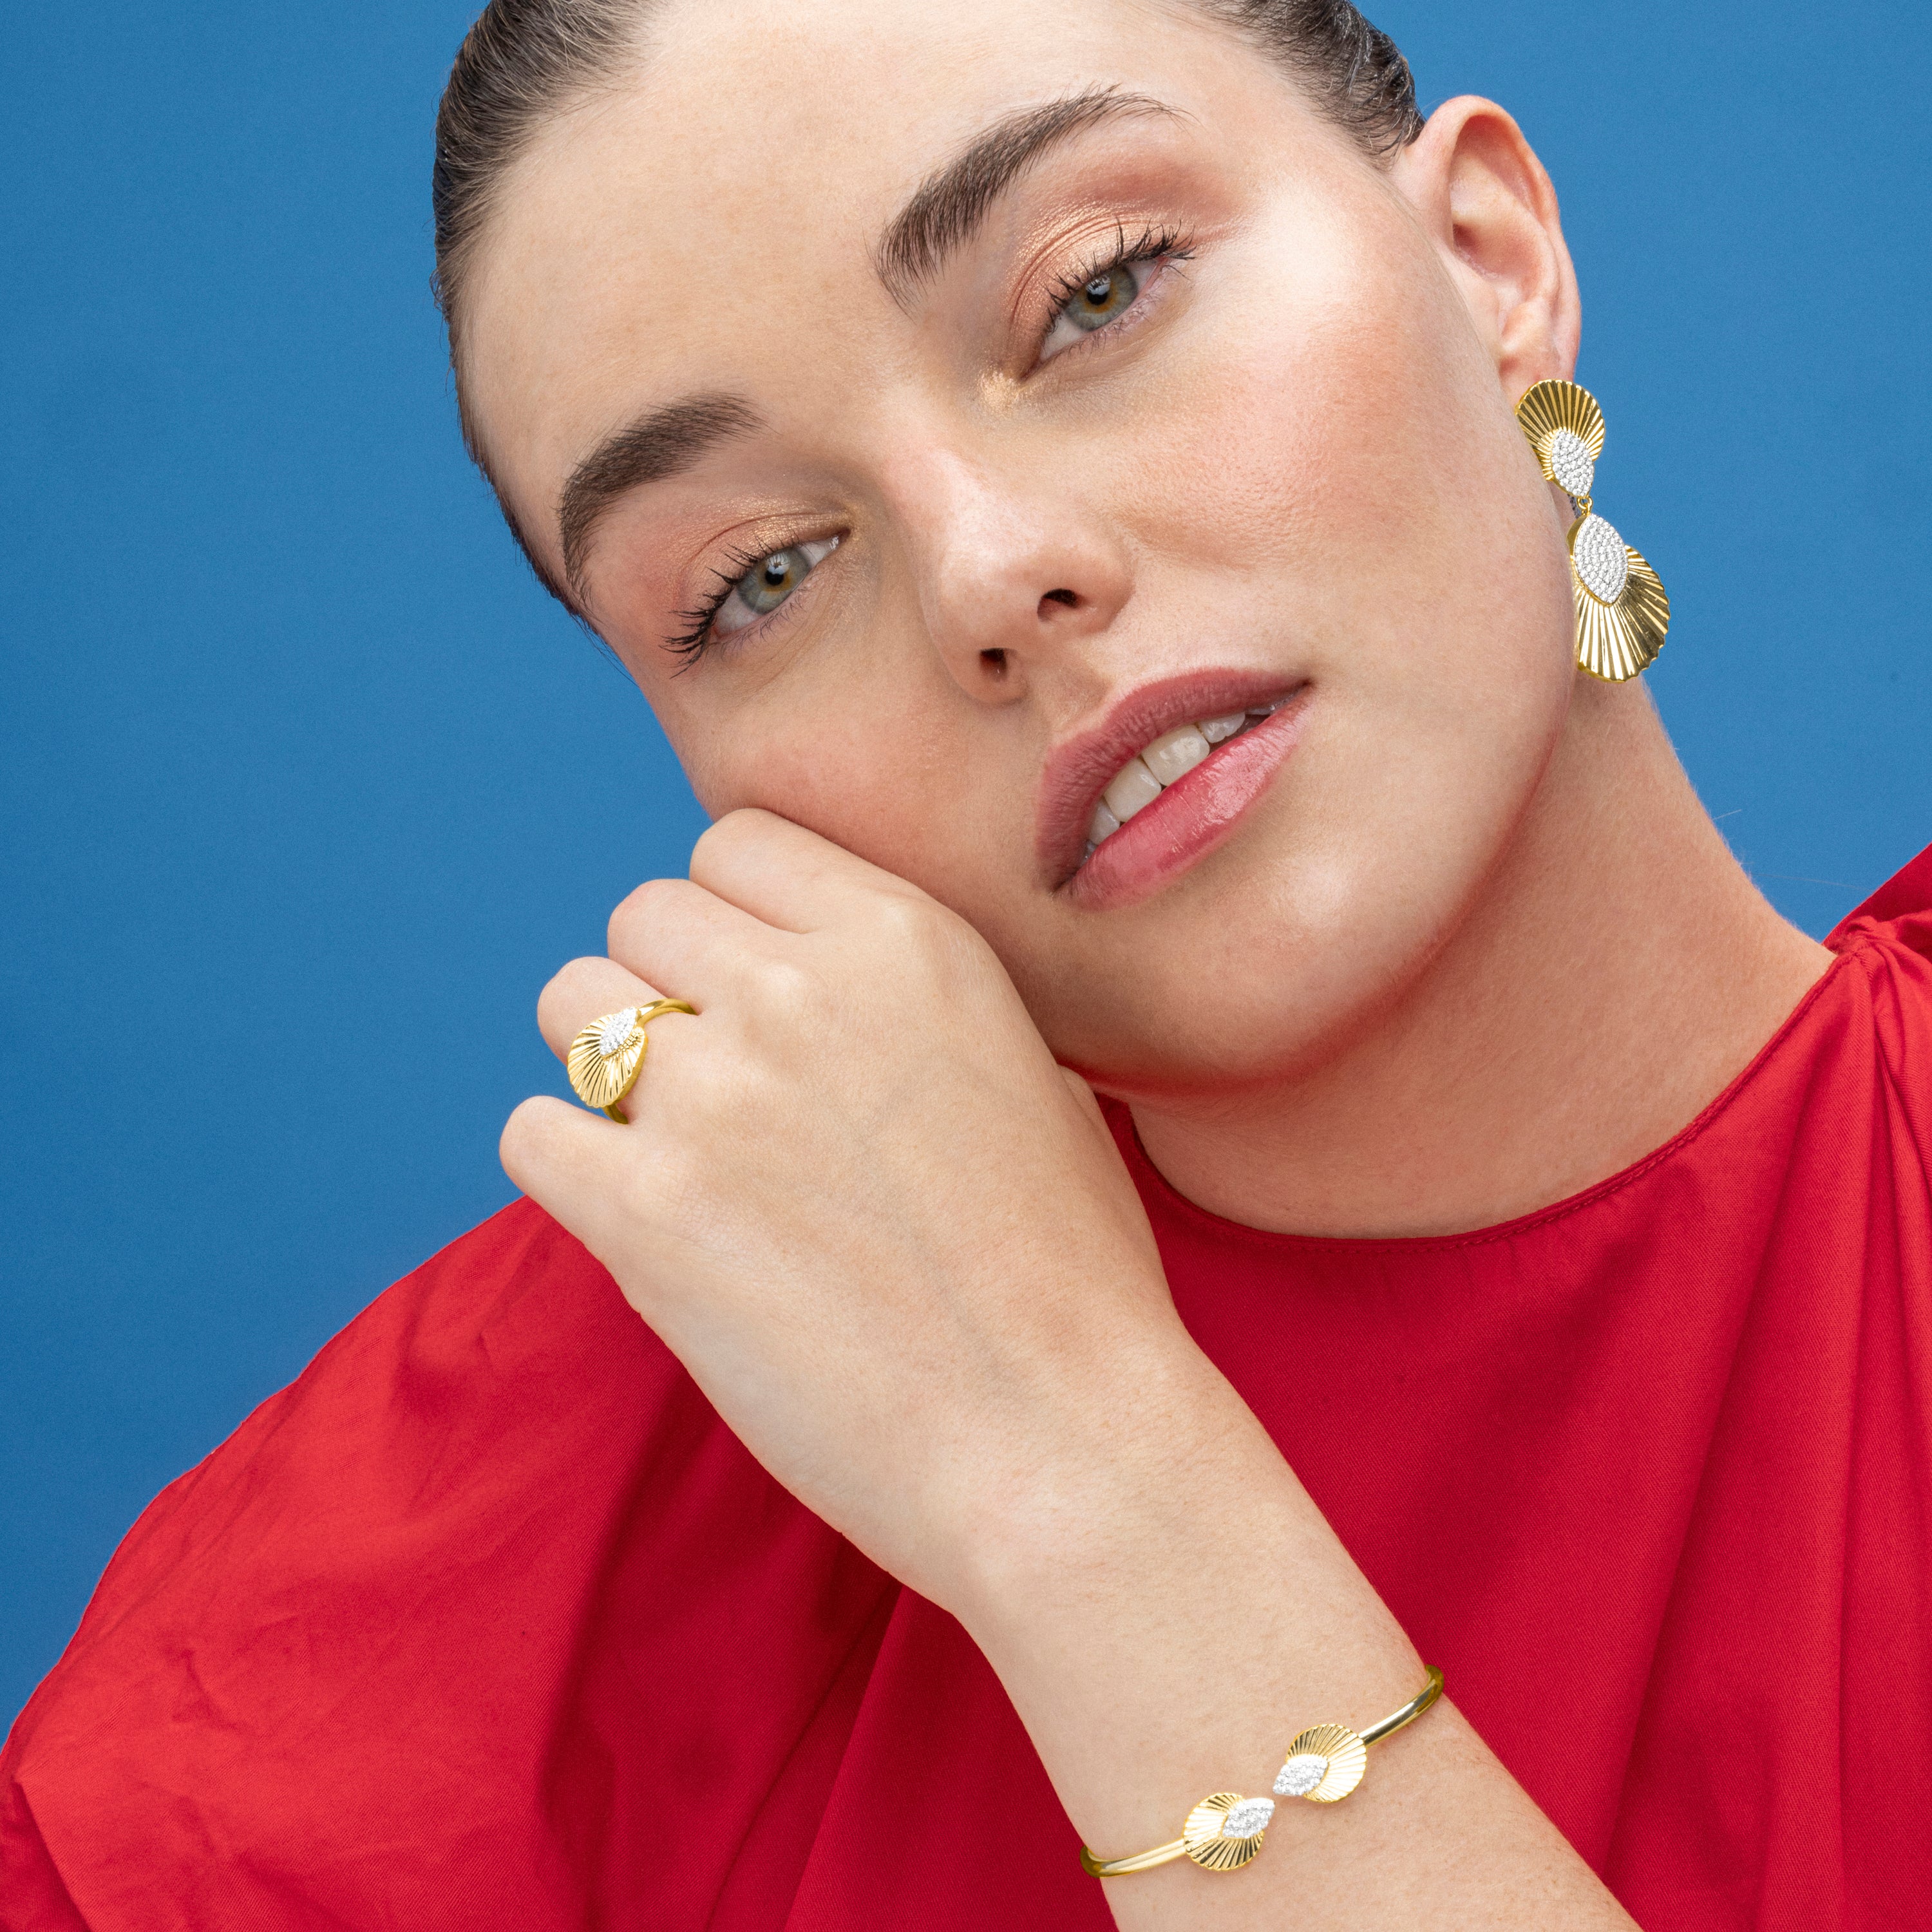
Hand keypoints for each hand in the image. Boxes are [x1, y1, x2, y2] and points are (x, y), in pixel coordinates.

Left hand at [505, 812, 1632, 1930]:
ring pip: (572, 1006)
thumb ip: (911, 1001)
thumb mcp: (1030, 1073)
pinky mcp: (649, 1214)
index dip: (731, 919)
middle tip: (717, 1087)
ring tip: (678, 1151)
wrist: (1063, 1440)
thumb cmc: (1070, 1276)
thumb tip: (812, 977)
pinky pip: (533, 1132)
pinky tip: (642, 1219)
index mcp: (907, 941)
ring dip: (610, 1071)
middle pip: (641, 913)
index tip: (753, 990)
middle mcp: (803, 991)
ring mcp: (719, 1097)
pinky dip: (573, 1170)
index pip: (735, 843)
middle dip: (667, 989)